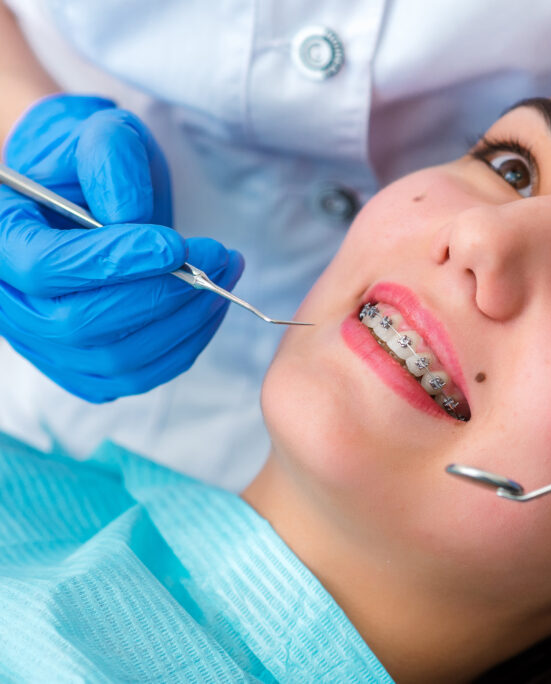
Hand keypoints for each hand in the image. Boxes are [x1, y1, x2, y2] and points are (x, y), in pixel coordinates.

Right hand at [0, 94, 242, 400]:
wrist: (85, 192)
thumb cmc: (89, 163)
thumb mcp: (99, 136)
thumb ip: (111, 163)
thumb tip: (133, 221)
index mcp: (1, 239)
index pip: (45, 267)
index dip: (113, 261)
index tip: (176, 245)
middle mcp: (11, 303)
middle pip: (82, 323)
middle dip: (163, 292)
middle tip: (220, 256)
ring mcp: (45, 344)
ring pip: (116, 357)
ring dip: (185, 320)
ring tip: (225, 272)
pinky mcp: (84, 367)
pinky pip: (138, 375)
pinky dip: (185, 345)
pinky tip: (208, 305)